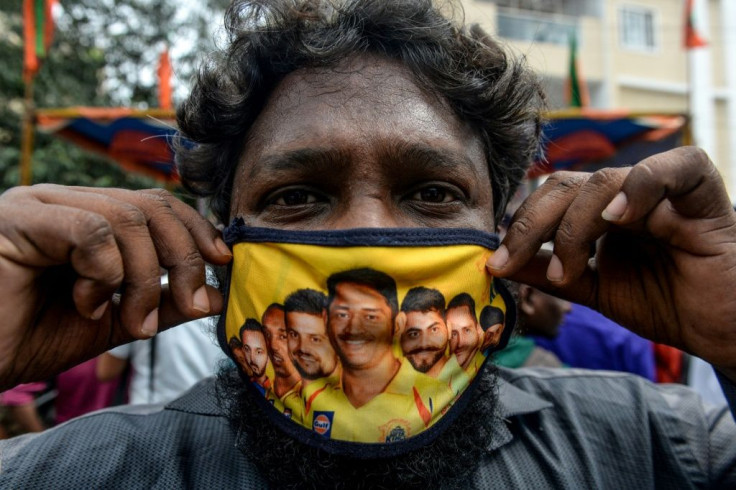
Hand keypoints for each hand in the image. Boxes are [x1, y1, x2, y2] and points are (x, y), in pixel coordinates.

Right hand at [0, 185, 231, 390]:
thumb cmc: (34, 339)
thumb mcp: (116, 321)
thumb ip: (162, 303)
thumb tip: (214, 295)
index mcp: (88, 217)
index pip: (158, 205)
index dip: (196, 230)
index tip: (222, 262)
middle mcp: (66, 201)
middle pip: (151, 207)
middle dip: (184, 257)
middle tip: (192, 304)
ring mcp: (41, 203)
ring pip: (128, 219)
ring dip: (144, 278)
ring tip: (133, 322)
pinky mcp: (19, 217)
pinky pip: (90, 229)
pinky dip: (105, 272)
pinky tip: (87, 303)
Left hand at [487, 147, 735, 376]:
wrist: (721, 330)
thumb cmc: (666, 304)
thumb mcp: (595, 289)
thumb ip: (551, 272)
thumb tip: (498, 263)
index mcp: (600, 212)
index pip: (550, 198)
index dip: (518, 227)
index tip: (496, 264)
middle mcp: (626, 195)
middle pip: (565, 184)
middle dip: (530, 224)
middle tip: (511, 262)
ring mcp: (662, 191)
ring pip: (603, 180)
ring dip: (574, 226)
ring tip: (570, 271)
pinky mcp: (703, 192)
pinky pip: (671, 168)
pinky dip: (640, 187)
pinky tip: (619, 219)